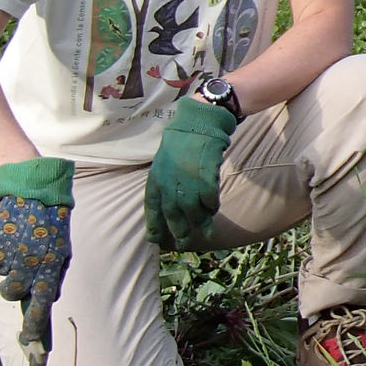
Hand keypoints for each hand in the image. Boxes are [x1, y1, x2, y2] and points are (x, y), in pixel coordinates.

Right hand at [0, 157, 74, 351]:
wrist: (33, 191)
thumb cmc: (52, 222)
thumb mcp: (63, 249)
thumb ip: (56, 274)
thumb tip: (47, 296)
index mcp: (50, 267)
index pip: (41, 305)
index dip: (34, 326)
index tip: (30, 341)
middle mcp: (29, 265)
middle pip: (13, 293)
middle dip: (14, 288)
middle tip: (20, 272)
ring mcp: (9, 255)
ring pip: (2, 274)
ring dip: (8, 265)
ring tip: (19, 244)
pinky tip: (9, 234)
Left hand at [144, 96, 236, 249]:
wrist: (199, 122)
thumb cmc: (182, 140)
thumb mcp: (165, 161)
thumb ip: (165, 181)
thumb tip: (168, 202)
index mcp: (155, 178)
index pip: (152, 208)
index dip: (154, 225)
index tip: (156, 240)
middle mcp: (169, 181)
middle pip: (172, 213)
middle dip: (179, 230)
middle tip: (184, 243)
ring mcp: (187, 179)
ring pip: (192, 209)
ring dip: (199, 223)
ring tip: (206, 232)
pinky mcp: (205, 175)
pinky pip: (209, 198)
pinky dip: (212, 206)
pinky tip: (214, 209)